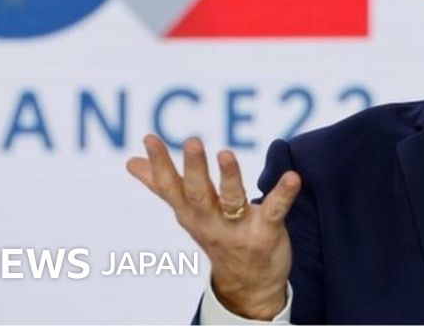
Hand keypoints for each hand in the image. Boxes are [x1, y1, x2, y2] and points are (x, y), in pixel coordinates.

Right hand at [126, 134, 300, 319]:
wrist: (248, 285)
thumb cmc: (216, 235)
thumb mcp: (187, 213)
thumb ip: (161, 185)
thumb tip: (131, 162)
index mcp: (189, 213)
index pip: (170, 187)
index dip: (159, 164)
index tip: (149, 138)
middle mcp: (210, 222)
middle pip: (198, 195)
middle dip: (194, 169)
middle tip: (192, 141)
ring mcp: (238, 229)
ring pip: (232, 201)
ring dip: (230, 178)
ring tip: (226, 154)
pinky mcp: (266, 232)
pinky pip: (275, 210)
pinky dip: (284, 193)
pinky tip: (292, 176)